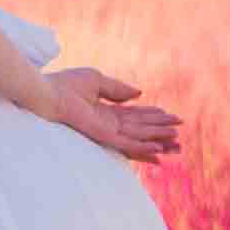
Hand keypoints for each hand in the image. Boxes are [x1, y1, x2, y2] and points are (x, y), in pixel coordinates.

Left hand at [41, 67, 181, 167]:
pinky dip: (144, 147)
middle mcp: (108, 124)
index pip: (135, 115)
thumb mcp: (97, 80)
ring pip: (139, 137)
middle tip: (180, 132)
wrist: (49, 93)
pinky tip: (158, 149)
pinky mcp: (103, 136)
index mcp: (106, 111)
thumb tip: (140, 93)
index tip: (170, 115)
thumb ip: (118, 89)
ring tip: (176, 142)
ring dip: (158, 139)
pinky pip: (127, 143)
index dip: (153, 115)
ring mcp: (107, 131)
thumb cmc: (66, 85)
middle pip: (140, 128)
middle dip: (160, 130)